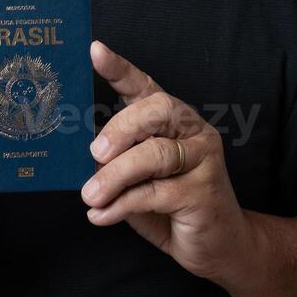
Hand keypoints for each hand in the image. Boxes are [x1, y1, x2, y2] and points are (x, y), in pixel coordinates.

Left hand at [80, 41, 253, 283]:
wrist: (218, 245)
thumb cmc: (171, 205)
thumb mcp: (136, 179)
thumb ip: (114, 162)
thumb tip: (78, 155)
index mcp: (172, 120)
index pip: (145, 86)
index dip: (119, 68)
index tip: (94, 51)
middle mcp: (192, 131)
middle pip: (157, 110)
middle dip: (120, 128)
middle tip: (95, 153)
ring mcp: (202, 161)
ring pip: (155, 155)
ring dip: (115, 176)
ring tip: (89, 195)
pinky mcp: (203, 194)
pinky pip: (156, 192)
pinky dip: (122, 205)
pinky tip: (101, 215)